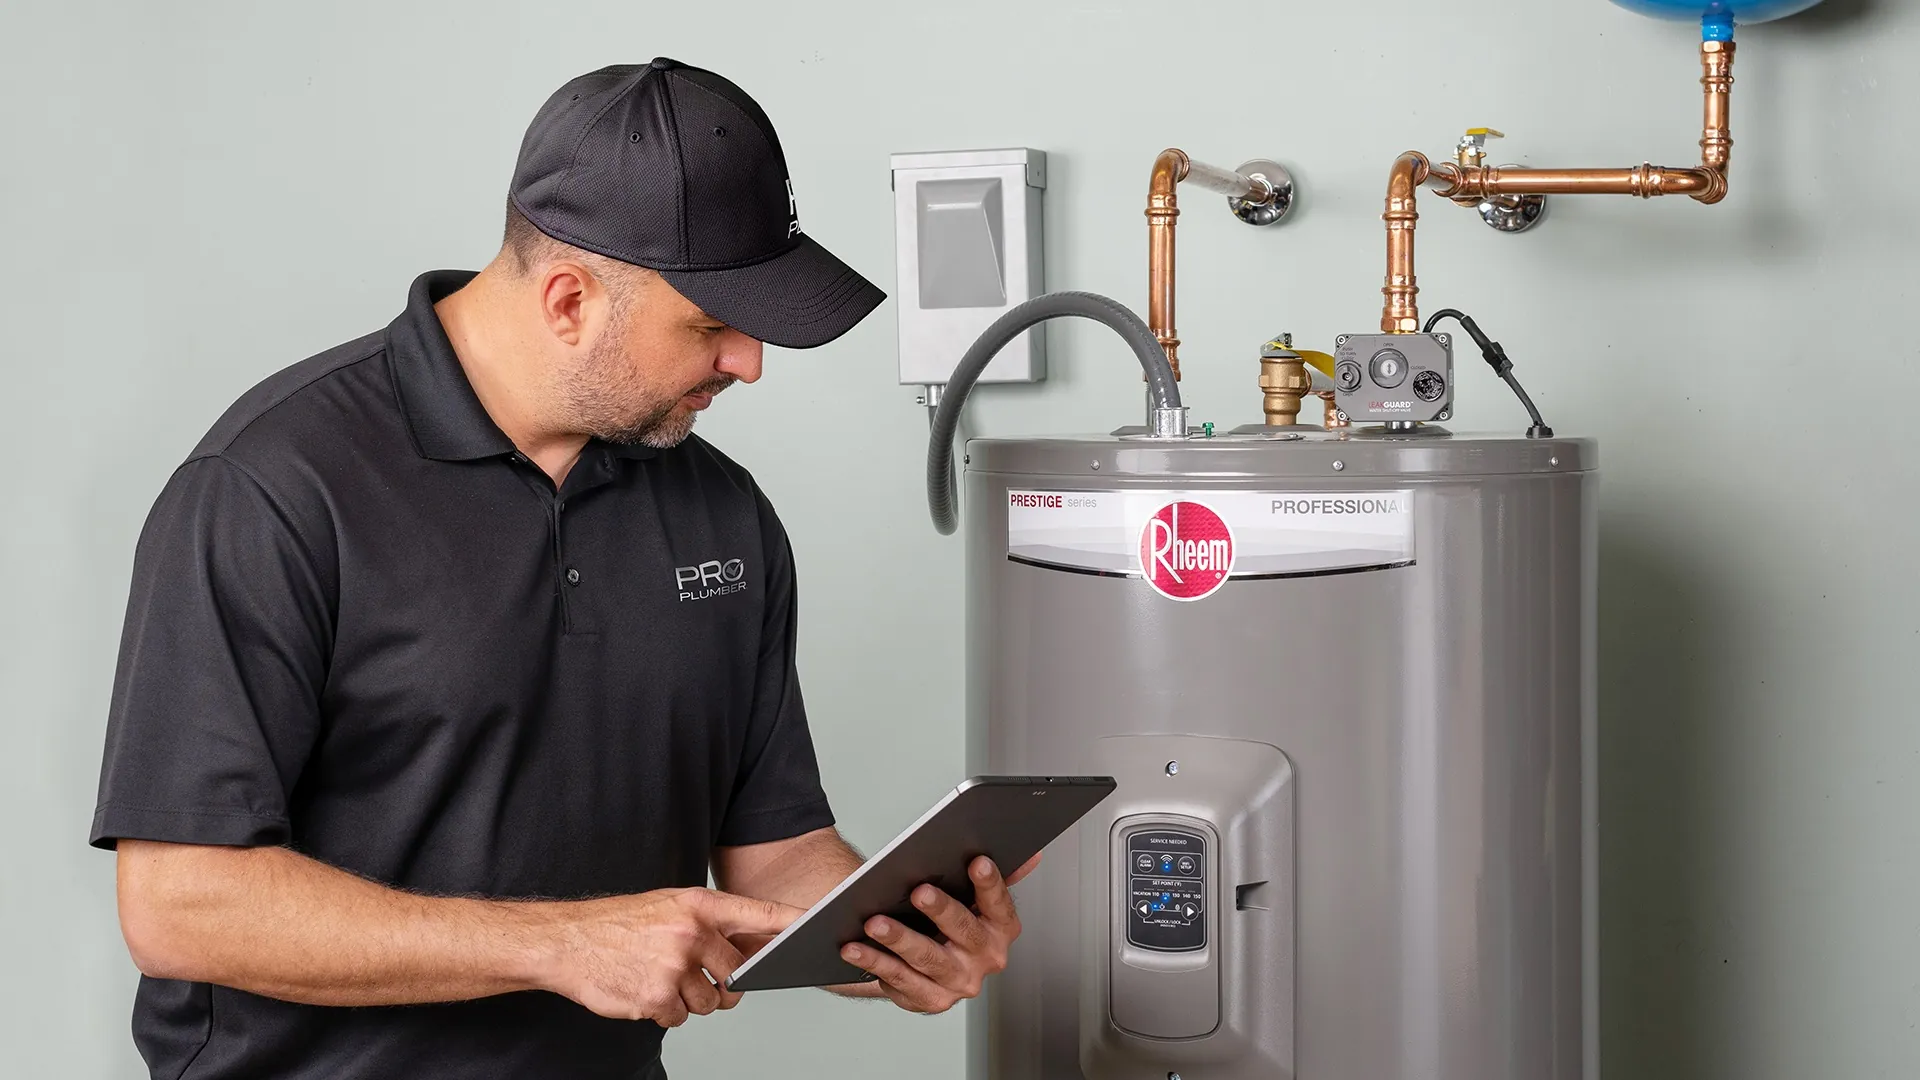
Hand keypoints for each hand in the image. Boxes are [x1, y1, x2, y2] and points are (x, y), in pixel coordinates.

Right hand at [538, 888, 801, 1026]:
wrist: (566, 942)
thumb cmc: (620, 924)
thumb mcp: (670, 907)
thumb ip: (712, 924)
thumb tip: (756, 947)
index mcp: (697, 905)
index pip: (757, 913)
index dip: (790, 922)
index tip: (817, 924)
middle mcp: (691, 933)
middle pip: (737, 972)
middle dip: (725, 982)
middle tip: (702, 977)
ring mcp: (674, 966)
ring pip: (712, 1001)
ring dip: (691, 999)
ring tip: (663, 979)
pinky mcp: (657, 997)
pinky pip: (682, 1017)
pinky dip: (668, 1011)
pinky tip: (645, 990)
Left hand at [839, 853, 1038, 1013]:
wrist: (928, 963)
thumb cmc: (952, 921)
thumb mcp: (976, 898)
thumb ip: (998, 876)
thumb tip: (1030, 854)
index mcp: (1002, 929)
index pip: (1000, 904)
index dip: (989, 884)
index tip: (977, 861)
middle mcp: (986, 958)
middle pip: (963, 932)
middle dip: (941, 910)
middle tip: (919, 892)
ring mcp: (958, 982)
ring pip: (928, 958)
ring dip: (900, 939)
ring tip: (875, 922)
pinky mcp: (930, 1000)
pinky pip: (899, 980)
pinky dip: (875, 962)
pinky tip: (855, 947)